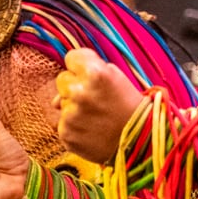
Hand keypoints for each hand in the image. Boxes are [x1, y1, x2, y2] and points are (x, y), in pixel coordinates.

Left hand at [56, 48, 145, 162]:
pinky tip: (92, 131)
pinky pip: (63, 124)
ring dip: (75, 108)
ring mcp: (71, 114)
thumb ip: (87, 73)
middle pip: (62, 79)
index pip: (72, 57)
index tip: (90, 76)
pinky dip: (74, 128)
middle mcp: (79, 91)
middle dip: (75, 87)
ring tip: (97, 118)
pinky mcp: (67, 133)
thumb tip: (57, 95)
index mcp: (95, 73)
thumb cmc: (129, 107)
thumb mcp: (116, 78)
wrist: (140, 141)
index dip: (81, 66)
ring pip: (62, 103)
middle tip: (96, 99)